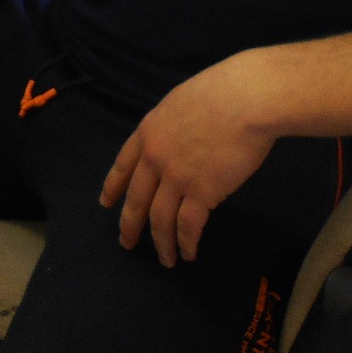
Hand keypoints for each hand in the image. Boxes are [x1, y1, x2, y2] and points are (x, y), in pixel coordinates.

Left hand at [99, 54, 277, 266]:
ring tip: (165, 260)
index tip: (106, 203)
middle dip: (129, 225)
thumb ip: (172, 127)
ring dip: (161, 243)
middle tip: (126, 243)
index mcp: (148, 131)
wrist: (245, 99)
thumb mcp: (180, 102)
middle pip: (136, 199)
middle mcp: (155, 157)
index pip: (123, 164)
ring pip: (160, 219)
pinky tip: (188, 253)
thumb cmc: (221, 92)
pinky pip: (188, 226)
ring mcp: (176, 176)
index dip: (114, 186)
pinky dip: (186, 243)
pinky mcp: (202, 192)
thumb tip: (178, 143)